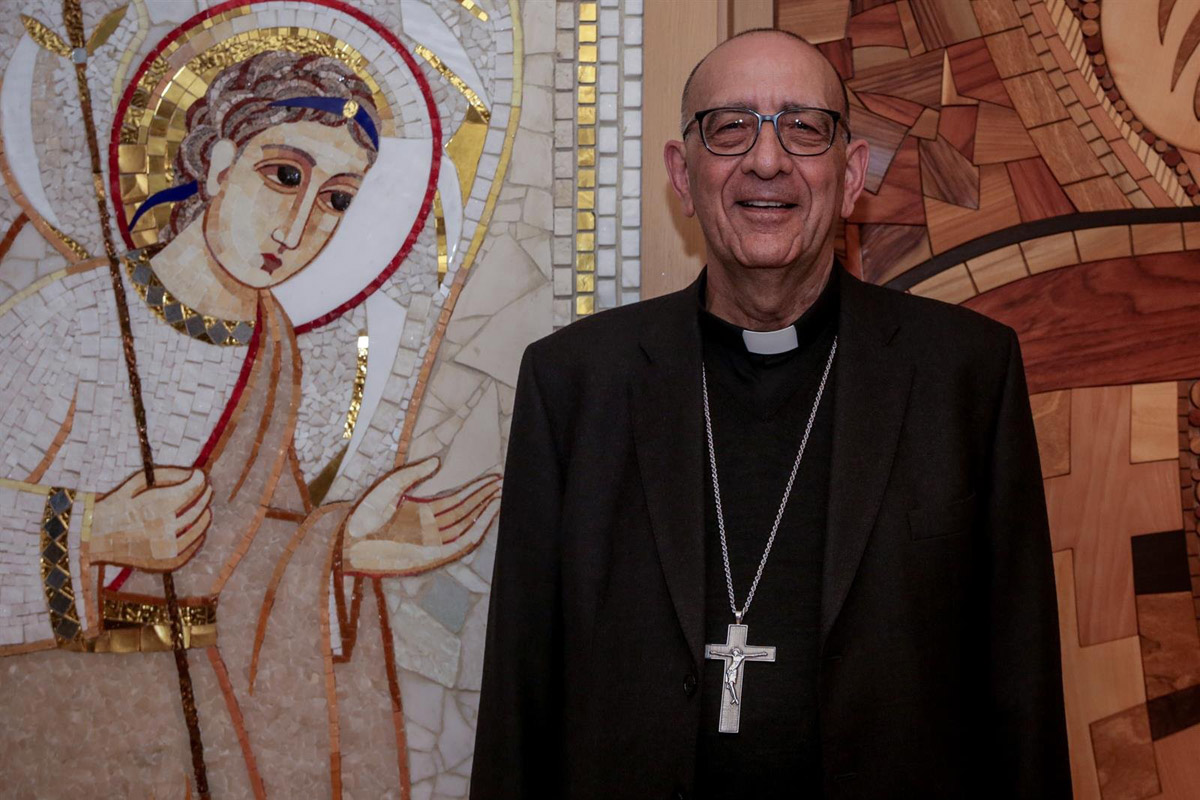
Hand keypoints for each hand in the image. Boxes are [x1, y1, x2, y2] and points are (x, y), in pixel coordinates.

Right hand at [88, 467, 211, 570]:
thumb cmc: (115, 505)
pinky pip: (193, 547)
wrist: (92, 538)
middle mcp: (165, 529)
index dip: (199, 478)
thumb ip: (167, 474)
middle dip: (204, 494)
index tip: (198, 474)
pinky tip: (195, 528)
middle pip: (199, 507)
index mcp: (156, 506)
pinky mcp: (167, 563)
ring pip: (200, 528)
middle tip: (205, 488)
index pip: (193, 488)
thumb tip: (194, 474)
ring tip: (204, 507)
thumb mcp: (135, 482)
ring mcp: (168, 549)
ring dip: (205, 514)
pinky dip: (197, 536)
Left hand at [343, 457, 500, 575]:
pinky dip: (476, 532)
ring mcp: (432, 543)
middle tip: (502, 484)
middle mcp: (430, 528)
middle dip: (483, 498)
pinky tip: (487, 517)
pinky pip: (460, 545)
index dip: (473, 490)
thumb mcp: (389, 486)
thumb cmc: (363, 515)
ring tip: (499, 495)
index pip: (455, 500)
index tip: (490, 478)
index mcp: (421, 512)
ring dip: (483, 511)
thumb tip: (438, 460)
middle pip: (464, 511)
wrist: (348, 542)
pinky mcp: (433, 557)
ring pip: (466, 525)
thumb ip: (414, 473)